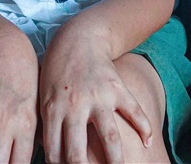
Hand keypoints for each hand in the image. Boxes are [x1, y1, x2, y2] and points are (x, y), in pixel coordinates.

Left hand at [39, 39, 152, 163]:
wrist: (78, 38)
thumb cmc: (56, 71)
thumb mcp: (43, 97)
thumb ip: (47, 126)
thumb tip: (47, 156)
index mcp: (53, 111)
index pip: (55, 153)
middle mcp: (75, 107)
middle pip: (77, 153)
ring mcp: (98, 98)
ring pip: (109, 137)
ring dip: (116, 161)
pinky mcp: (117, 88)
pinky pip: (133, 111)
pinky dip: (143, 127)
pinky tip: (148, 143)